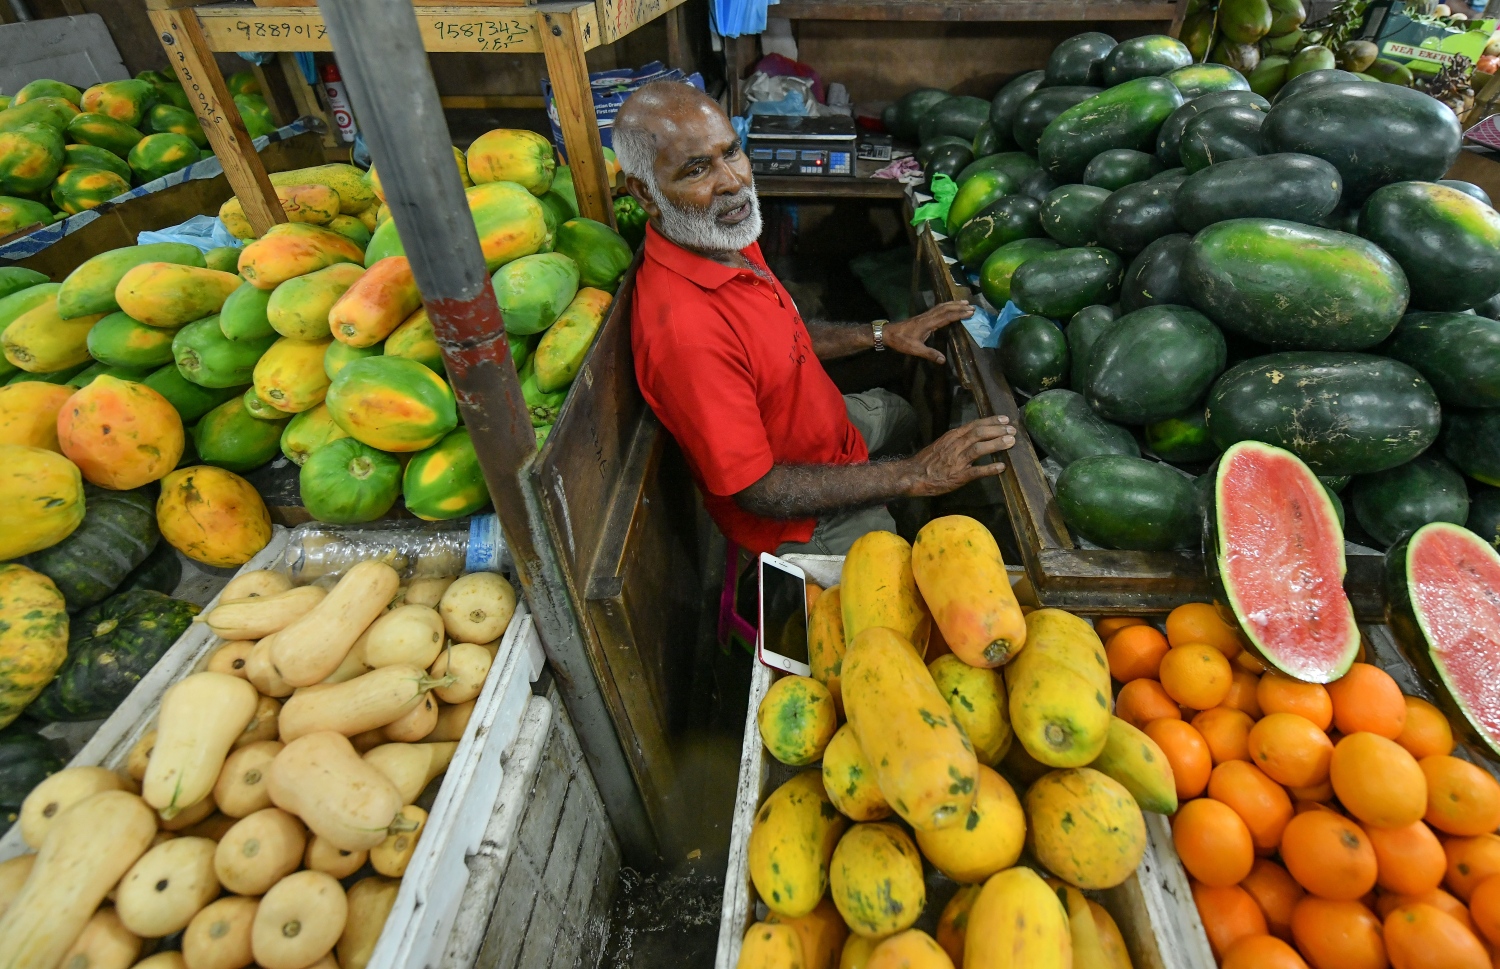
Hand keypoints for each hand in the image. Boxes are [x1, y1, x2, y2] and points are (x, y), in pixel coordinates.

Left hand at [883, 301, 973, 364]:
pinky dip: (946, 306)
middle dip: (959, 307)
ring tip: (964, 303)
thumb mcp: (915, 349)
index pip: (947, 316)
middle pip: (946, 308)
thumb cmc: (901, 341)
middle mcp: (928, 317)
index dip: (959, 314)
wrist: (888, 333)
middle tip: (972, 306)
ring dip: (953, 304)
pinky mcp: (923, 316)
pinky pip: (937, 308)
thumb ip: (930, 354)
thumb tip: (943, 360)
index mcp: (928, 323)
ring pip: (941, 306)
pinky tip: (949, 306)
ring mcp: (925, 315)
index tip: (970, 312)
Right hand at [900, 416, 1015, 496]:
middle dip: (998, 430)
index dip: (991, 421)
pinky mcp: (958, 476)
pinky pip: (976, 471)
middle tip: (1012, 430)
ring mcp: (957, 460)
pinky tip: (1001, 467)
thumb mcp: (942, 443)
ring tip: (1011, 442)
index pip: (975, 424)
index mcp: (953, 436)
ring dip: (997, 444)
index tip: (1005, 419)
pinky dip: (990, 468)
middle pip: (979, 433)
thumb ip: (958, 439)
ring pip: (979, 448)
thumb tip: (975, 436)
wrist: (913, 475)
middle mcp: (956, 445)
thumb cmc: (928, 461)